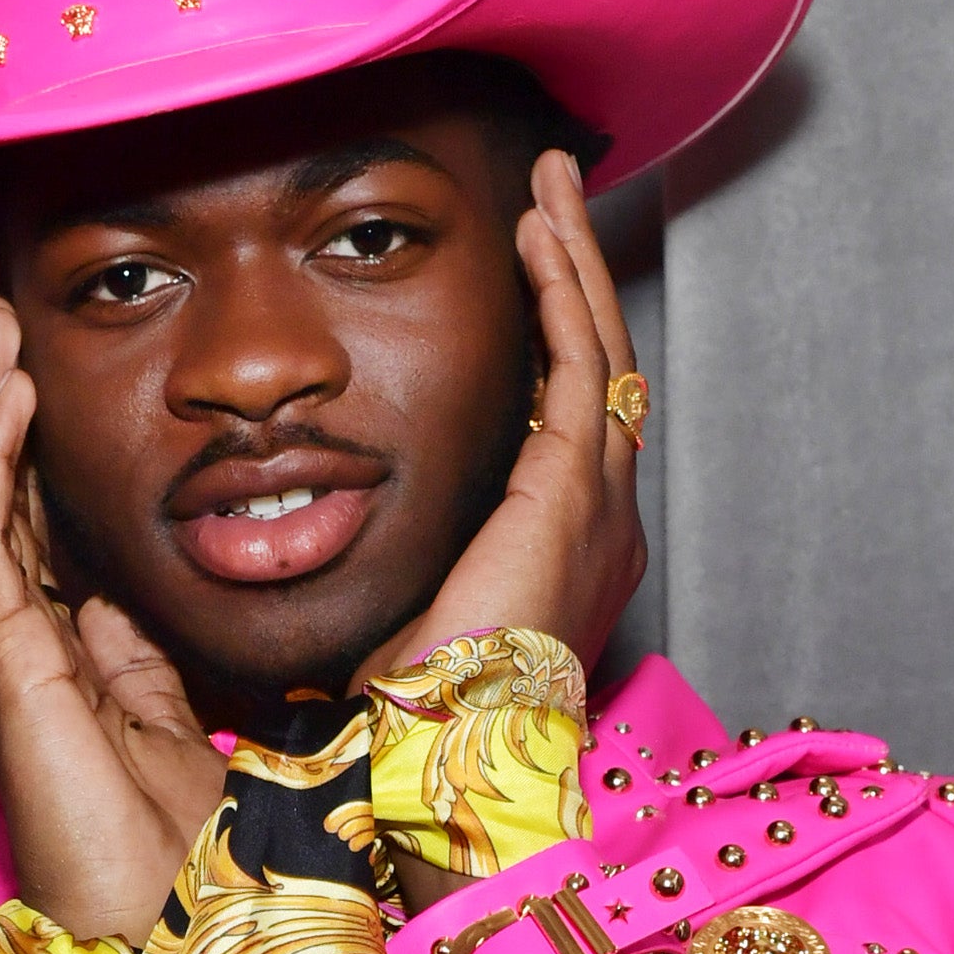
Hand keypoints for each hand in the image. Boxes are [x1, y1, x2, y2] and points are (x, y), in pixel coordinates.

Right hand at [0, 293, 226, 944]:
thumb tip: (264, 613)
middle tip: (6, 315)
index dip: (60, 458)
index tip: (71, 377)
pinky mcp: (11, 665)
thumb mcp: (235, 731)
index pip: (65, 537)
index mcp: (101, 667)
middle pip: (14, 504)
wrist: (185, 942)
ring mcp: (20, 658)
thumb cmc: (218, 865)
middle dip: (7, 407)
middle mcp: (47, 654)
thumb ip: (225, 671)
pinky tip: (15, 389)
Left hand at [357, 149, 646, 689]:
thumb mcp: (418, 615)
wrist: (453, 765)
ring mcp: (600, 507)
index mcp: (569, 551)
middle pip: (603, 368)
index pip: (572, 418)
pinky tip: (542, 238)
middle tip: (557, 193)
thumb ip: (417, 558)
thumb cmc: (422, 719)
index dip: (558, 335)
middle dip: (579, 273)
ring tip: (554, 188)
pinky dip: (564, 296)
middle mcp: (604, 523)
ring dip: (577, 262)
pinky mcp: (573, 493)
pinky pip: (580, 368)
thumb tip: (350, 523)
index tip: (529, 270)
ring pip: (601, 353)